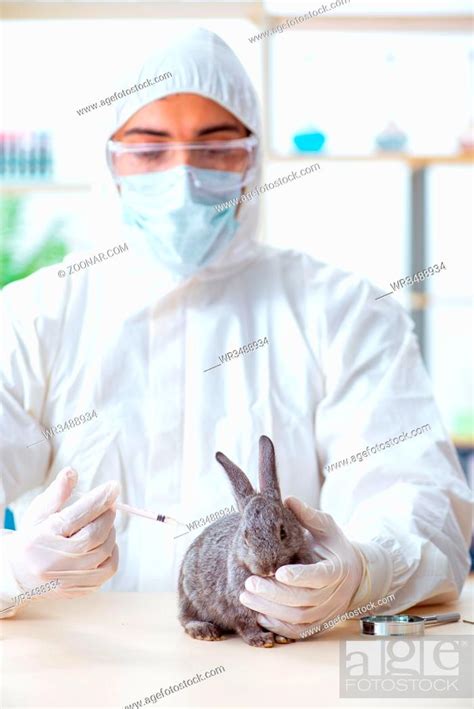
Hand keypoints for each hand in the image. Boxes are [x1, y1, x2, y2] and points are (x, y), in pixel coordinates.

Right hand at [4, 468, 119, 598]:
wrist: (14, 575)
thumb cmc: (30, 539)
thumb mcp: (38, 513)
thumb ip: (57, 493)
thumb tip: (72, 472)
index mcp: (41, 538)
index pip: (77, 516)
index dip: (99, 500)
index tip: (113, 487)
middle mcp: (53, 562)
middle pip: (94, 535)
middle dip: (107, 516)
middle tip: (109, 505)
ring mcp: (66, 579)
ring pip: (104, 553)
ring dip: (111, 533)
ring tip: (105, 524)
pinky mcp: (76, 591)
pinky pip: (106, 572)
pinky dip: (112, 554)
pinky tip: (106, 544)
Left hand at [239, 497, 363, 638]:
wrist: (352, 574)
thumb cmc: (333, 546)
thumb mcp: (325, 527)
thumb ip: (307, 516)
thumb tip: (288, 500)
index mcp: (338, 569)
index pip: (319, 576)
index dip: (300, 575)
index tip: (278, 571)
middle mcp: (334, 595)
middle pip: (304, 600)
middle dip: (274, 593)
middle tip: (249, 582)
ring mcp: (326, 613)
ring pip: (298, 618)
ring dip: (270, 608)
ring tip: (246, 595)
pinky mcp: (317, 624)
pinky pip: (297, 631)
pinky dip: (277, 625)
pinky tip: (257, 612)